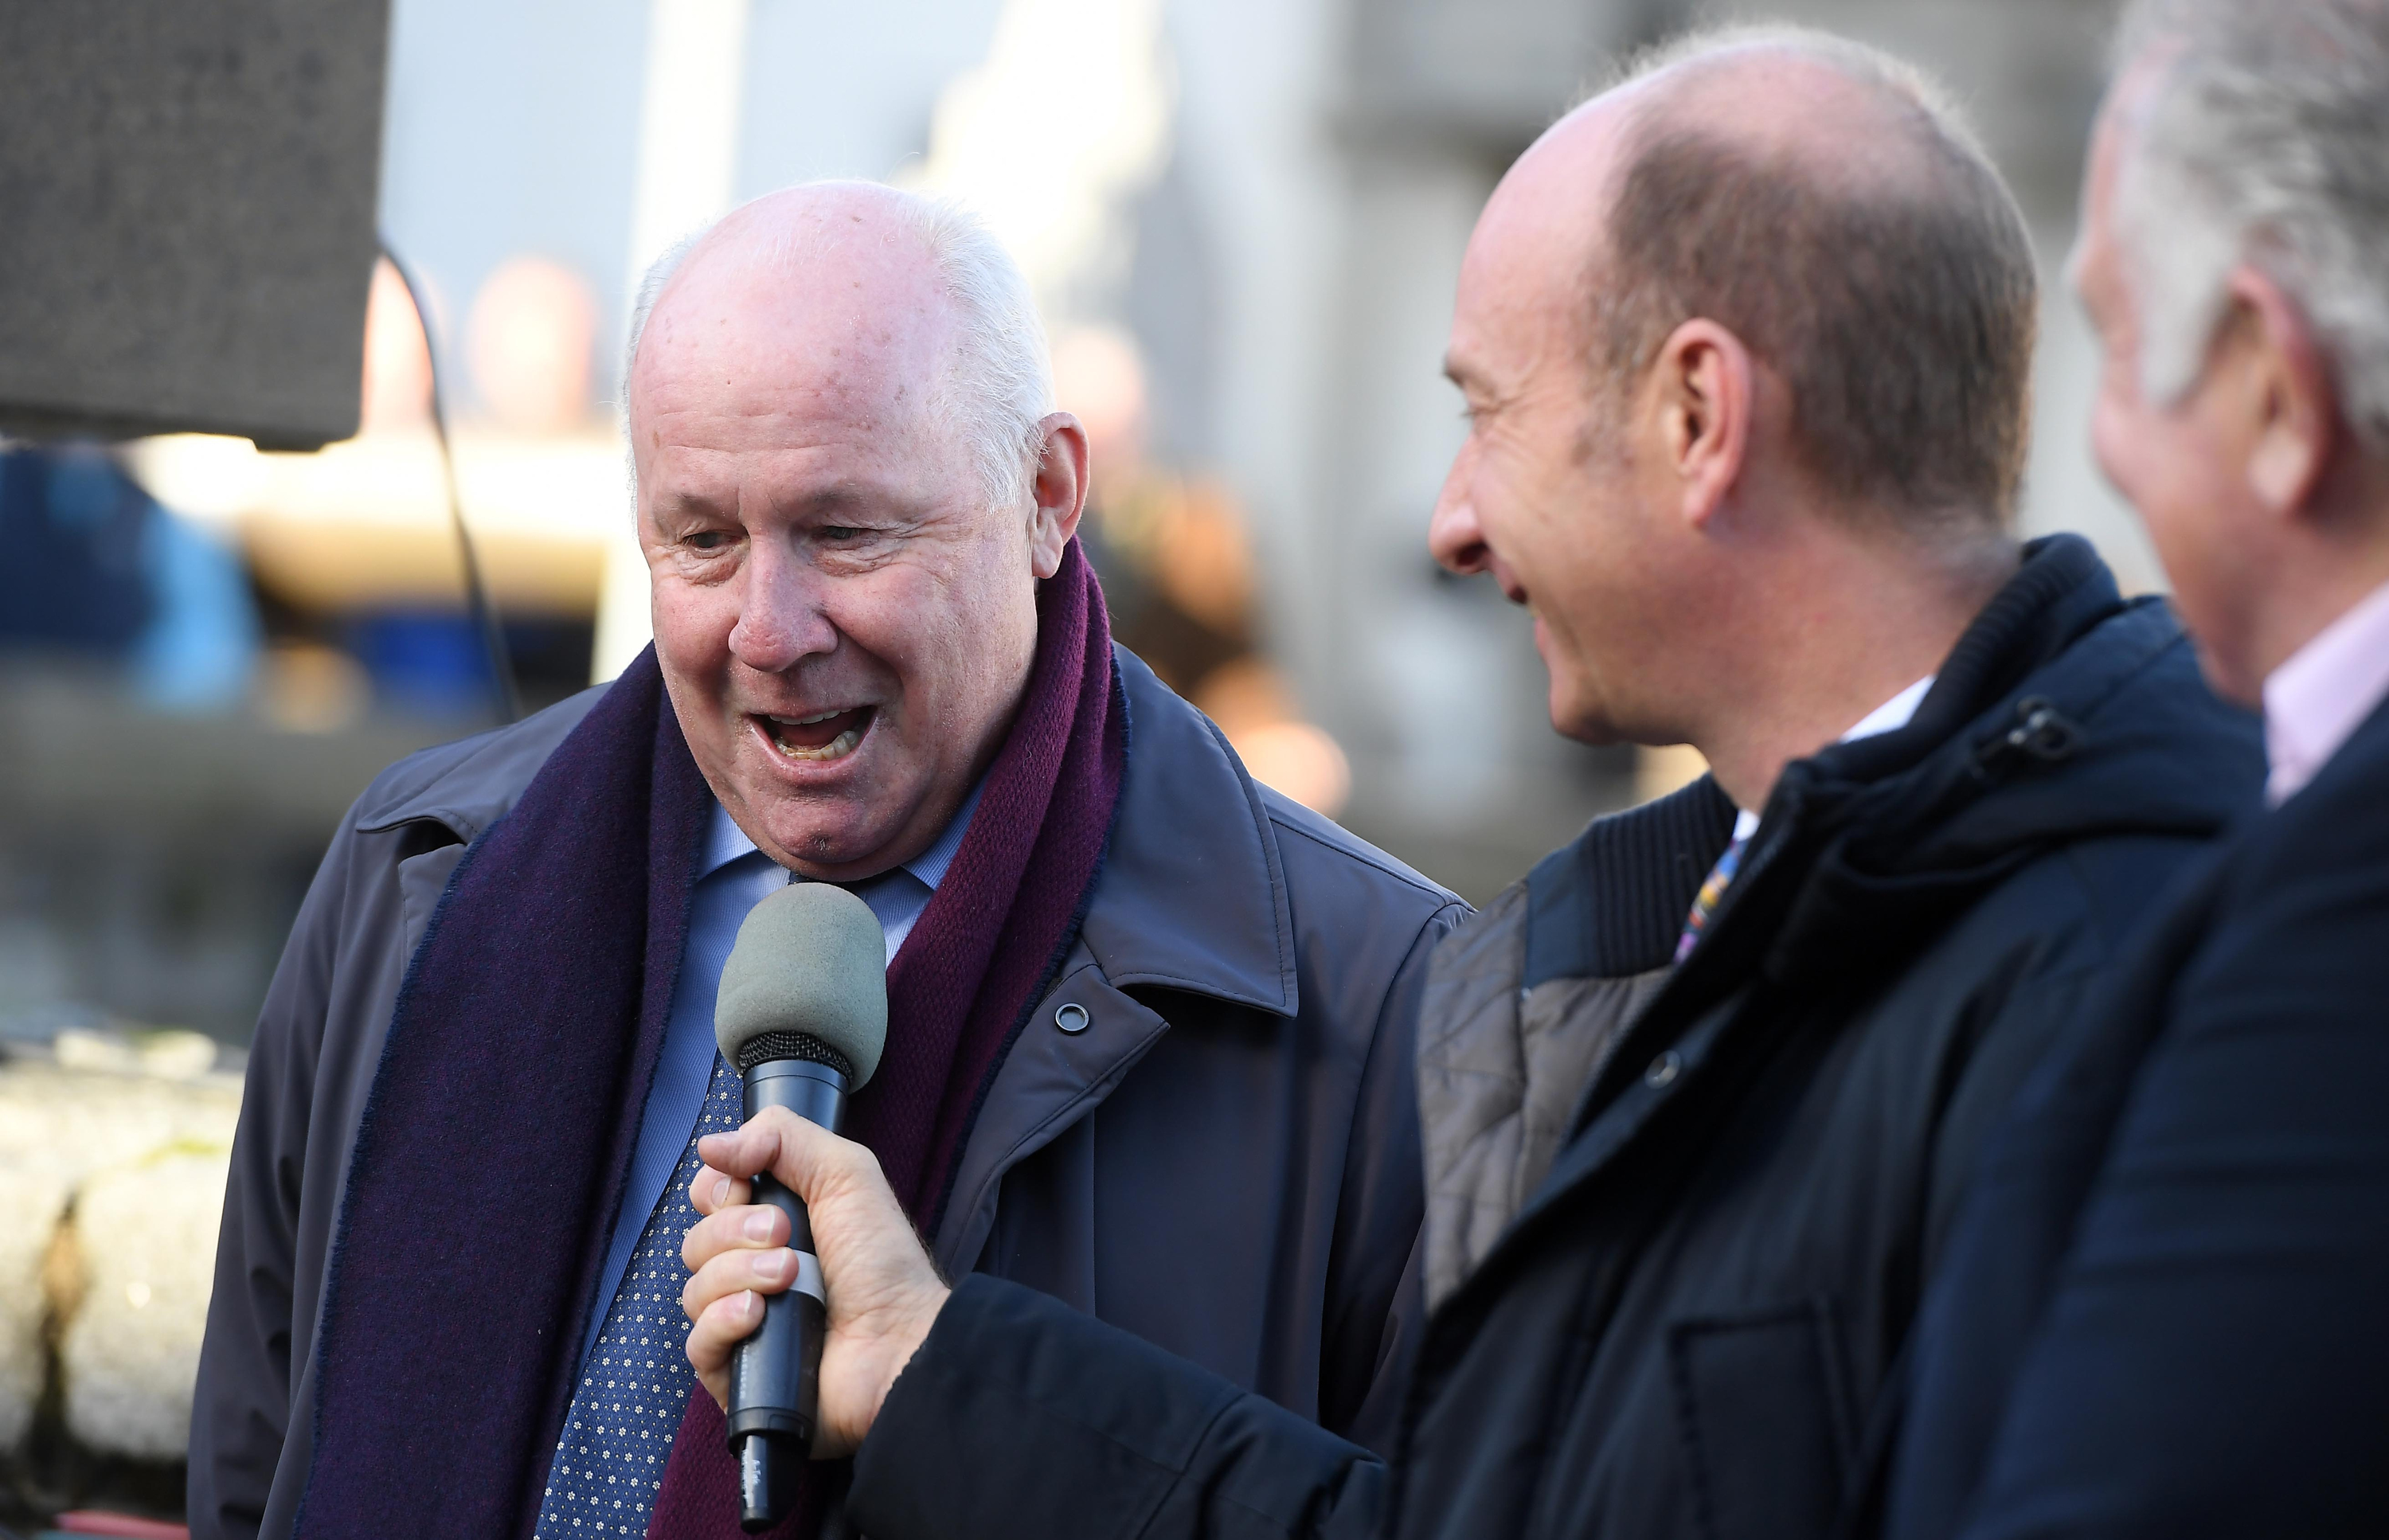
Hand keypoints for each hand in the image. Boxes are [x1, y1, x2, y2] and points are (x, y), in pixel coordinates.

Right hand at [679, 1108, 949, 1456]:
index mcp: (773, 1223)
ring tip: (788, 1277)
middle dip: (736, 1231)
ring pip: (694, 1289)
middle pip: (696, 1241)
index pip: (708, 1199)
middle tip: (786, 1236)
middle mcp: (752, 1271)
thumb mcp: (844, 1173)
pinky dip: (723, 1322)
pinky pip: (696, 1344)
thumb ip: (782, 1137)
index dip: (718, 1190)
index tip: (748, 1190)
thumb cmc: (883, 1262)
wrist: (899, 1340)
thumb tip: (712, 1144)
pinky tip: (758, 1316)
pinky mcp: (737, 1370)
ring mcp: (742, 1323)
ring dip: (739, 1274)